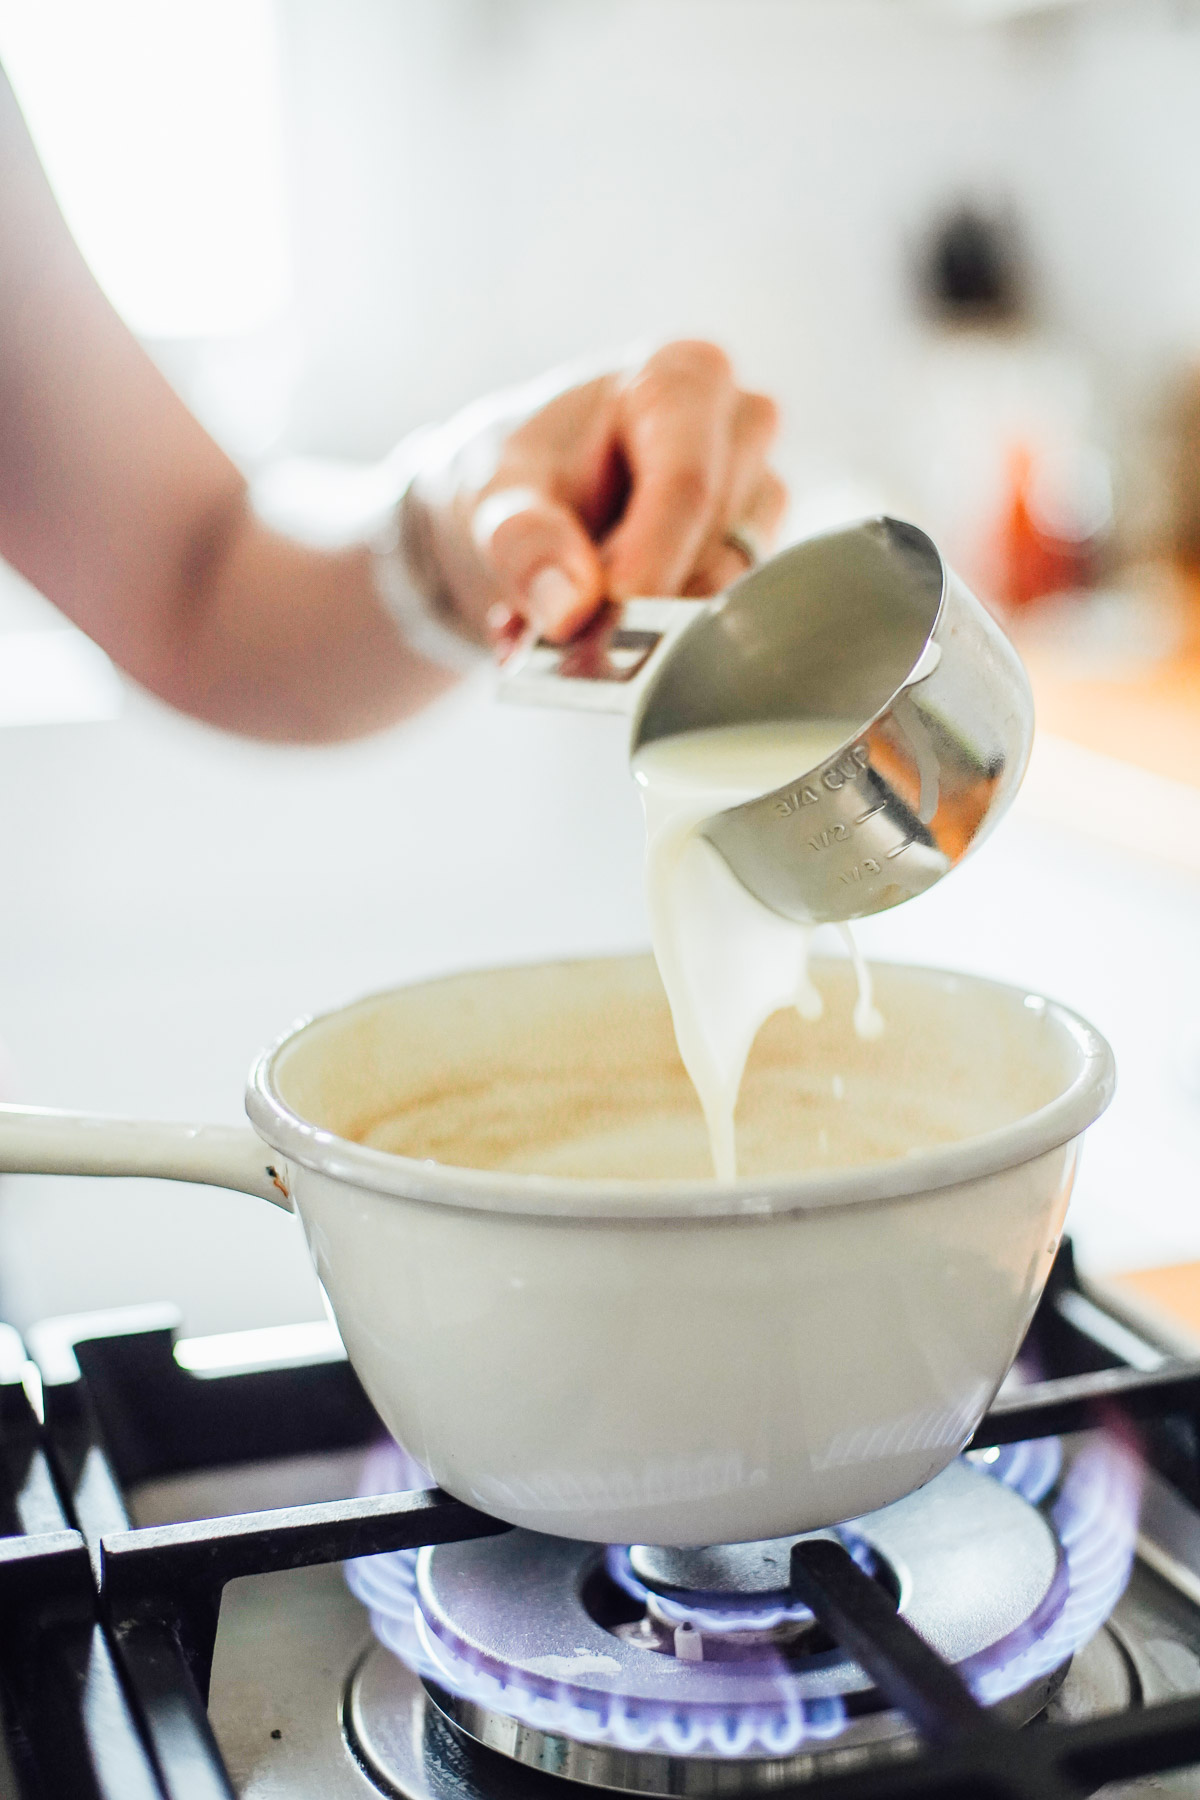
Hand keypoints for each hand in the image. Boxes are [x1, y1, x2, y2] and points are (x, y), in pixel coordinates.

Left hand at [406, 341, 785, 647]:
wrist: (532, 506)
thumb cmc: (523, 479)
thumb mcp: (497, 498)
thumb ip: (525, 543)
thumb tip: (570, 608)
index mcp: (685, 379)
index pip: (687, 483)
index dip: (649, 559)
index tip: (608, 612)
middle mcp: (742, 426)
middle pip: (711, 542)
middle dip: (639, 598)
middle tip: (568, 622)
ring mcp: (760, 493)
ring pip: (726, 588)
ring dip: (648, 623)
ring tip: (579, 613)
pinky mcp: (759, 553)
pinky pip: (727, 618)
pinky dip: (661, 637)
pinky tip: (610, 621)